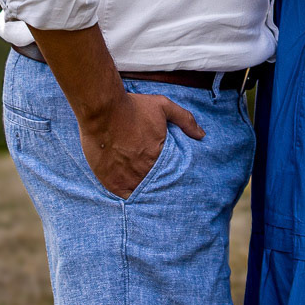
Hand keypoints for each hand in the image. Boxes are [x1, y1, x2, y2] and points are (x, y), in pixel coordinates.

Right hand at [78, 91, 203, 198]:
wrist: (103, 111)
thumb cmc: (133, 107)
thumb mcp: (164, 106)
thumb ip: (185, 119)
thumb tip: (202, 135)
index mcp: (160, 154)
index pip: (173, 172)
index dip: (173, 174)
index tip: (173, 173)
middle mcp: (146, 169)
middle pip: (158, 183)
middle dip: (160, 182)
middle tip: (161, 182)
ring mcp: (128, 177)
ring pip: (143, 191)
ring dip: (146, 189)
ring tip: (148, 187)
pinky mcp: (111, 182)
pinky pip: (125, 197)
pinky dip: (130, 195)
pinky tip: (133, 192)